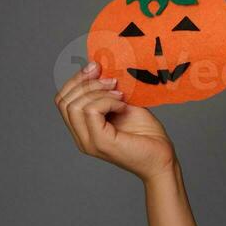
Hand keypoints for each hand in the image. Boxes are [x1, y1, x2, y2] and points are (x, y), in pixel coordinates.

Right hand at [55, 60, 176, 181]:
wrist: (162, 158)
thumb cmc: (146, 134)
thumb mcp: (123, 105)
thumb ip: (108, 92)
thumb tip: (98, 68)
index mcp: (83, 129)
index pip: (62, 100)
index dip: (76, 80)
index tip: (96, 67)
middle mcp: (81, 137)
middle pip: (63, 101)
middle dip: (86, 83)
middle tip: (111, 81)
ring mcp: (89, 141)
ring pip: (74, 105)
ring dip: (98, 92)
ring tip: (119, 94)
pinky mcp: (100, 142)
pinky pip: (91, 111)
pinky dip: (107, 101)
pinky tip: (122, 105)